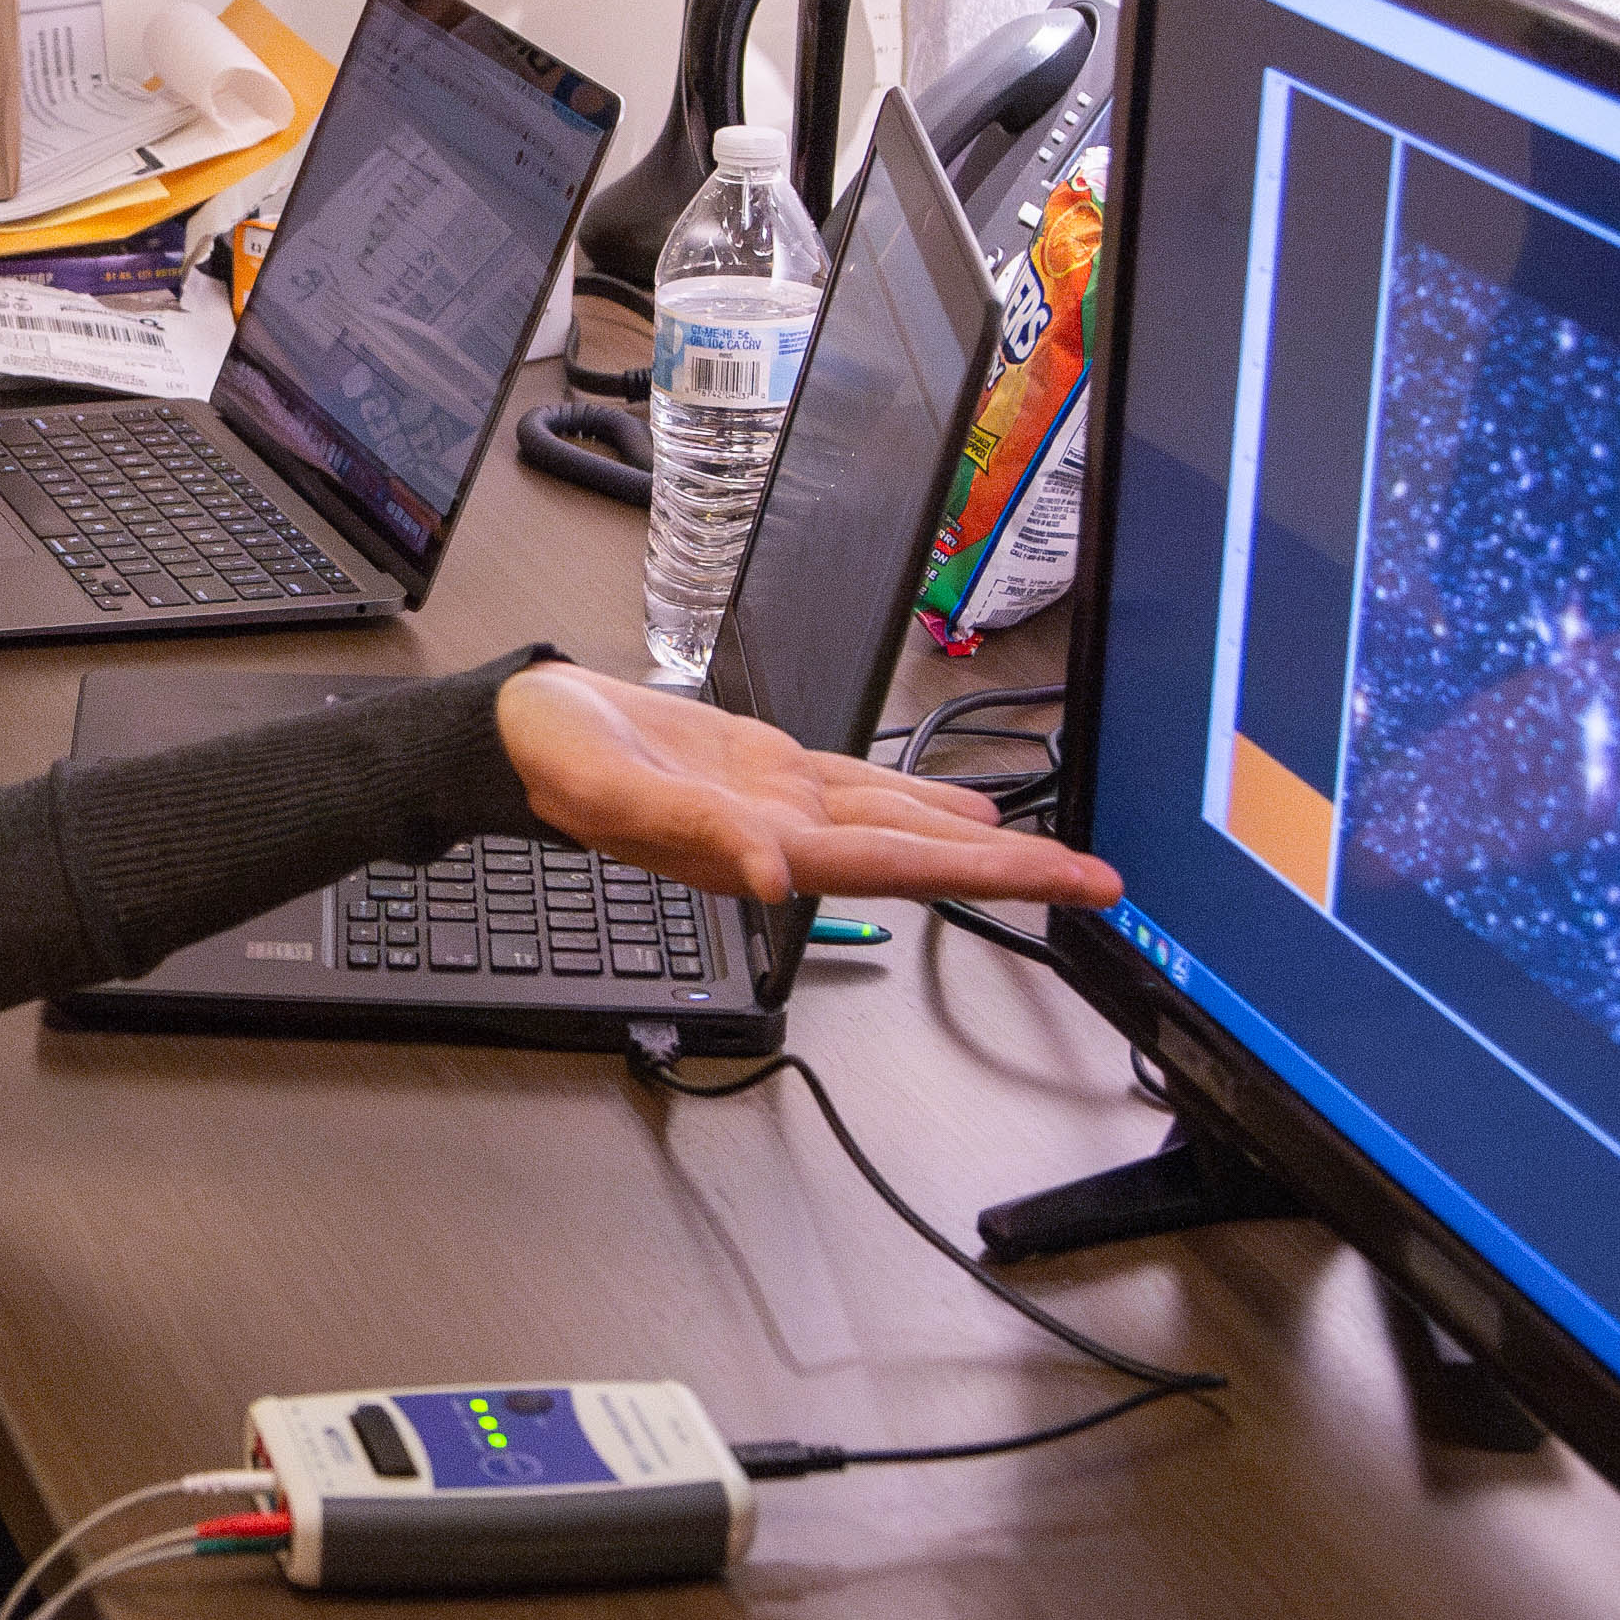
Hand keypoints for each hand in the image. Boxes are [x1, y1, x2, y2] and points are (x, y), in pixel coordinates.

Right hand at [493, 660, 1122, 914]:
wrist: (517, 733)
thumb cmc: (553, 763)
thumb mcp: (611, 791)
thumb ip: (691, 832)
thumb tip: (772, 876)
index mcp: (763, 844)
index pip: (904, 864)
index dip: (992, 873)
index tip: (1068, 886)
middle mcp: (787, 832)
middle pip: (924, 852)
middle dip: (1015, 868)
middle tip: (1103, 882)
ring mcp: (782, 802)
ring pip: (903, 822)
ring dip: (978, 838)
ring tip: (1052, 856)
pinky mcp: (767, 767)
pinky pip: (862, 787)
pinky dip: (919, 797)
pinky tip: (958, 802)